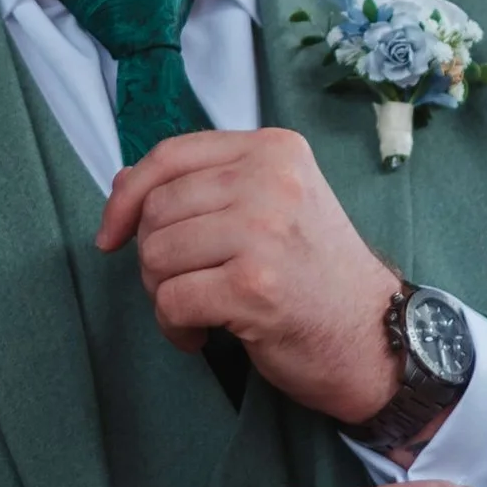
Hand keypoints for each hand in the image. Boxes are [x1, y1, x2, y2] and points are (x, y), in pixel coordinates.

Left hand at [97, 128, 401, 423]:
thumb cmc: (315, 274)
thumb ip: (202, 188)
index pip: (169, 156)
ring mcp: (263, 231)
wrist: (375, 337)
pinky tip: (202, 336)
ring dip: (163, 295)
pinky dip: (175, 328)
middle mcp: (270, 180)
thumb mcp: (270, 208)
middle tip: (188, 286)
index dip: (127, 195)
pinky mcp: (254, 286)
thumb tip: (120, 185)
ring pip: (156, 255)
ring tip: (200, 310)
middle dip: (154, 257)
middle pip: (157, 209)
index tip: (111, 233)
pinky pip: (171, 301)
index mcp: (273, 149)